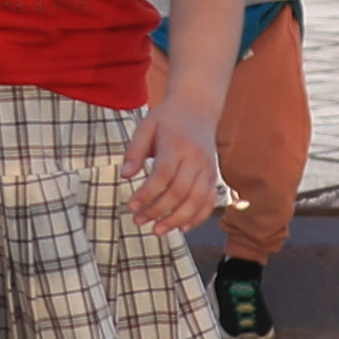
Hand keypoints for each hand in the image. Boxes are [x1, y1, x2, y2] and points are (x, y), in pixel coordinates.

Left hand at [121, 98, 225, 237]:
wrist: (197, 107)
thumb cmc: (166, 119)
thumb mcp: (145, 126)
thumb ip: (134, 151)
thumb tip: (125, 176)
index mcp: (176, 144)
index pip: (163, 175)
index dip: (147, 194)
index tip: (131, 206)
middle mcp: (196, 158)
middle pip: (180, 191)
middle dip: (159, 211)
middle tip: (139, 220)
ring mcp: (208, 168)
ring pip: (197, 201)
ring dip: (177, 219)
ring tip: (157, 230)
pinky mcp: (214, 176)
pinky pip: (209, 202)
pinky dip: (197, 218)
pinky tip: (181, 228)